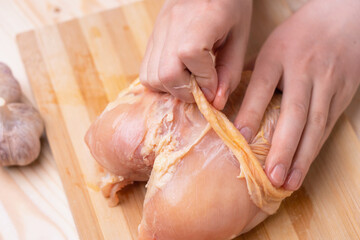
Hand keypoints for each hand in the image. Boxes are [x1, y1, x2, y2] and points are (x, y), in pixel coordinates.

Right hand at [140, 0, 251, 109]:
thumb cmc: (229, 6)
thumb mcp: (239, 37)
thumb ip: (229, 71)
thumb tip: (215, 102)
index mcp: (200, 20)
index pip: (192, 58)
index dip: (205, 81)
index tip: (215, 89)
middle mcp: (172, 25)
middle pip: (166, 75)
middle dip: (186, 92)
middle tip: (201, 90)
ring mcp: (157, 32)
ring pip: (150, 77)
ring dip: (171, 89)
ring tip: (189, 82)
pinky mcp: (151, 38)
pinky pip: (146, 71)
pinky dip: (161, 82)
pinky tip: (178, 76)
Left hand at [235, 0, 359, 190]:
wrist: (344, 18)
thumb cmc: (298, 34)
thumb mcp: (271, 45)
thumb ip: (252, 73)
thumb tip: (225, 101)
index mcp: (278, 56)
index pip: (262, 87)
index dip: (250, 112)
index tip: (238, 138)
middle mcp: (304, 71)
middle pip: (294, 112)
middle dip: (282, 147)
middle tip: (270, 176)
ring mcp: (327, 83)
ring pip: (315, 124)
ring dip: (301, 156)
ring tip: (288, 182)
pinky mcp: (343, 93)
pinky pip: (328, 125)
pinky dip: (315, 148)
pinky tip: (304, 167)